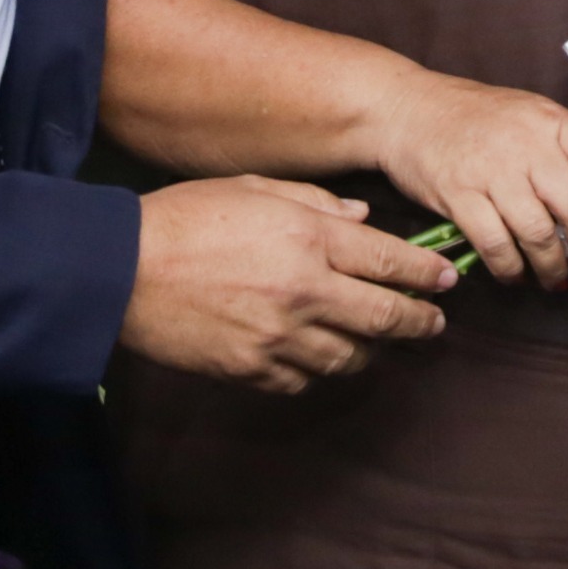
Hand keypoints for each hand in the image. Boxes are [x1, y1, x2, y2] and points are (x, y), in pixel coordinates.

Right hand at [120, 175, 453, 394]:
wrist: (121, 270)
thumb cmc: (186, 216)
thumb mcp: (256, 188)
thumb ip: (317, 203)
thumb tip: (362, 218)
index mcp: (311, 238)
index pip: (392, 262)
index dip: (428, 274)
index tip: (446, 281)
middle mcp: (306, 291)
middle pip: (386, 317)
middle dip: (419, 322)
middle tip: (433, 325)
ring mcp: (280, 337)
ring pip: (350, 357)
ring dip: (368, 350)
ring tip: (372, 342)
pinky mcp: (252, 369)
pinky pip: (303, 380)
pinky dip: (316, 369)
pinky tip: (314, 355)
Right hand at [369, 72, 567, 291]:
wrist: (408, 109)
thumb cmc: (476, 117)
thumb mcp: (531, 116)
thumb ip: (567, 149)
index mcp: (553, 123)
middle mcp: (527, 145)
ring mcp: (492, 170)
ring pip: (539, 234)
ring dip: (553, 268)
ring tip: (557, 281)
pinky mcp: (458, 195)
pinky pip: (496, 245)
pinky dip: (510, 269)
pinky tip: (516, 275)